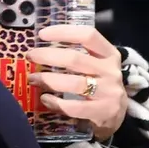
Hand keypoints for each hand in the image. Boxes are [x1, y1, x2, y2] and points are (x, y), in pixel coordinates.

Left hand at [26, 25, 125, 139]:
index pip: (88, 36)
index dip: (64, 32)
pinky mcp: (103, 111)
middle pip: (75, 59)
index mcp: (109, 55)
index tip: (42, 34)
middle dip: (48, 56)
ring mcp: (109, 92)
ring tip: (33, 78)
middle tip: (30, 56)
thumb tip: (42, 48)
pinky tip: (45, 99)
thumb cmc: (100, 85)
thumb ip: (78, 57)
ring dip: (48, 80)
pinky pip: (74, 107)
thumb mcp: (98, 66)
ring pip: (74, 83)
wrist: (118, 116)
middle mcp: (110, 71)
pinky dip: (55, 103)